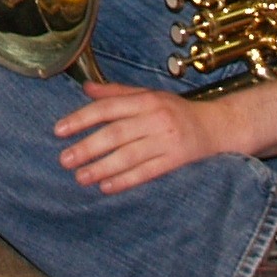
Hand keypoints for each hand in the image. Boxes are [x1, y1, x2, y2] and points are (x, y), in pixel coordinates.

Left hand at [54, 80, 229, 193]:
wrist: (217, 125)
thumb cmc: (177, 110)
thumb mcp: (148, 95)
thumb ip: (116, 93)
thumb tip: (85, 89)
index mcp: (145, 99)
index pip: (107, 108)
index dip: (81, 118)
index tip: (59, 130)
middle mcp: (155, 118)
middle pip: (116, 133)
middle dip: (88, 147)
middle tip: (64, 159)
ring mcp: (167, 140)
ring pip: (129, 155)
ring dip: (103, 167)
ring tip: (81, 177)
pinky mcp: (176, 160)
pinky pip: (147, 171)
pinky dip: (126, 180)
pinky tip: (107, 187)